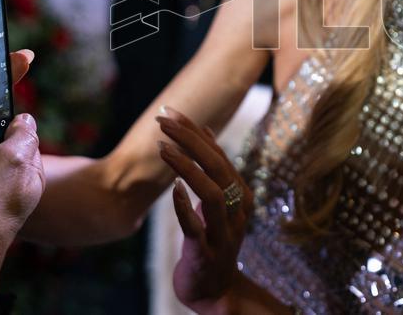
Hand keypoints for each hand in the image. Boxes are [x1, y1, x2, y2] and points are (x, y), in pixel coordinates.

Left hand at [155, 106, 253, 314]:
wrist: (214, 292)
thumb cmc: (213, 241)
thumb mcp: (215, 202)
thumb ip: (212, 169)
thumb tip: (204, 129)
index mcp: (240, 194)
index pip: (218, 154)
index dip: (194, 132)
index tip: (171, 111)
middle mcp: (237, 211)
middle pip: (217, 167)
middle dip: (190, 141)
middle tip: (164, 121)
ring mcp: (224, 233)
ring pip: (211, 193)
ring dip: (186, 168)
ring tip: (162, 148)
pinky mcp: (206, 254)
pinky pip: (196, 228)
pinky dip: (184, 207)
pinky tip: (171, 190)